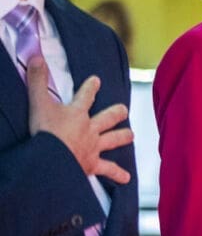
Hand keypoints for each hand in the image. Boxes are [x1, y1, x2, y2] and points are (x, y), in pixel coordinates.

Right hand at [27, 56, 132, 182]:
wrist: (51, 158)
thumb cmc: (45, 131)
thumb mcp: (38, 103)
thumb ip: (37, 80)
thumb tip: (36, 56)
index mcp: (78, 113)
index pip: (86, 96)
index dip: (91, 87)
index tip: (96, 80)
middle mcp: (90, 129)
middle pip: (108, 118)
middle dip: (116, 113)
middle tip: (124, 110)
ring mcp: (93, 147)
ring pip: (113, 140)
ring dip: (123, 137)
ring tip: (131, 135)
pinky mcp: (92, 165)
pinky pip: (108, 170)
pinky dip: (117, 175)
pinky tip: (126, 179)